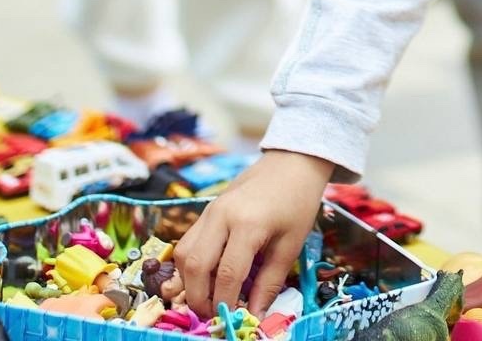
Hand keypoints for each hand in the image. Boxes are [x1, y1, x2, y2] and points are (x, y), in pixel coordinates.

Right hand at [175, 150, 333, 317]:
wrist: (293, 162)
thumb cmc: (298, 202)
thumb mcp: (291, 244)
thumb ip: (270, 282)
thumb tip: (255, 315)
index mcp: (248, 224)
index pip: (227, 275)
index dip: (225, 303)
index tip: (232, 320)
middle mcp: (222, 216)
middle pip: (195, 266)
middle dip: (199, 298)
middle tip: (213, 314)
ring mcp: (210, 209)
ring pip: (183, 254)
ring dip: (189, 281)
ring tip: (208, 297)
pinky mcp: (207, 208)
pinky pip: (187, 241)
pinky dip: (189, 264)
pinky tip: (206, 275)